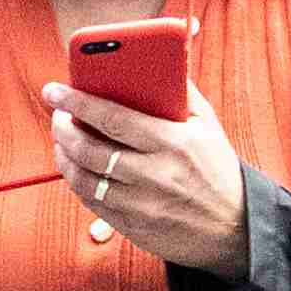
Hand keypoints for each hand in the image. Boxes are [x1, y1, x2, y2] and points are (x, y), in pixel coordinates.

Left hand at [40, 78, 247, 276]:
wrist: (235, 229)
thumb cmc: (218, 170)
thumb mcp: (208, 126)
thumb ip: (180, 93)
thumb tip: (155, 61)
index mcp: (174, 143)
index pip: (113, 117)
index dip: (77, 102)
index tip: (54, 91)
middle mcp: (155, 175)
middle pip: (90, 149)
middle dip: (63, 129)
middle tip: (58, 116)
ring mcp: (142, 205)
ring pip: (84, 179)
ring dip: (64, 157)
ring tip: (62, 141)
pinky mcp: (134, 227)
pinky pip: (92, 203)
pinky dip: (77, 182)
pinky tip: (76, 168)